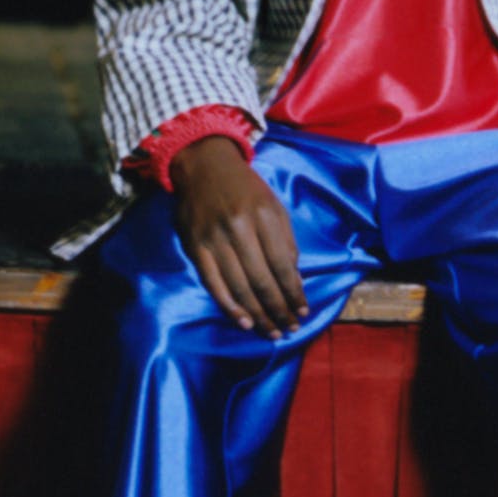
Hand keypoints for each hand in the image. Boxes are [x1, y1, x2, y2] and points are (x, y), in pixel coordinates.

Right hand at [171, 138, 308, 336]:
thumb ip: (286, 243)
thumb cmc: (245, 188)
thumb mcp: (274, 206)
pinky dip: (228, 306)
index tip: (303, 313)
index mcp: (264, 216)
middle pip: (262, 280)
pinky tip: (243, 321)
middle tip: (288, 329)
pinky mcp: (194, 247)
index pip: (283, 265)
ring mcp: (214, 239)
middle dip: (278, 310)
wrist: (203, 165)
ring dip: (257, 314)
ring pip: (238, 287)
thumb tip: (295, 282)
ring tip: (270, 331)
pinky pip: (213, 283)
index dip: (294, 294)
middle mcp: (239, 228)